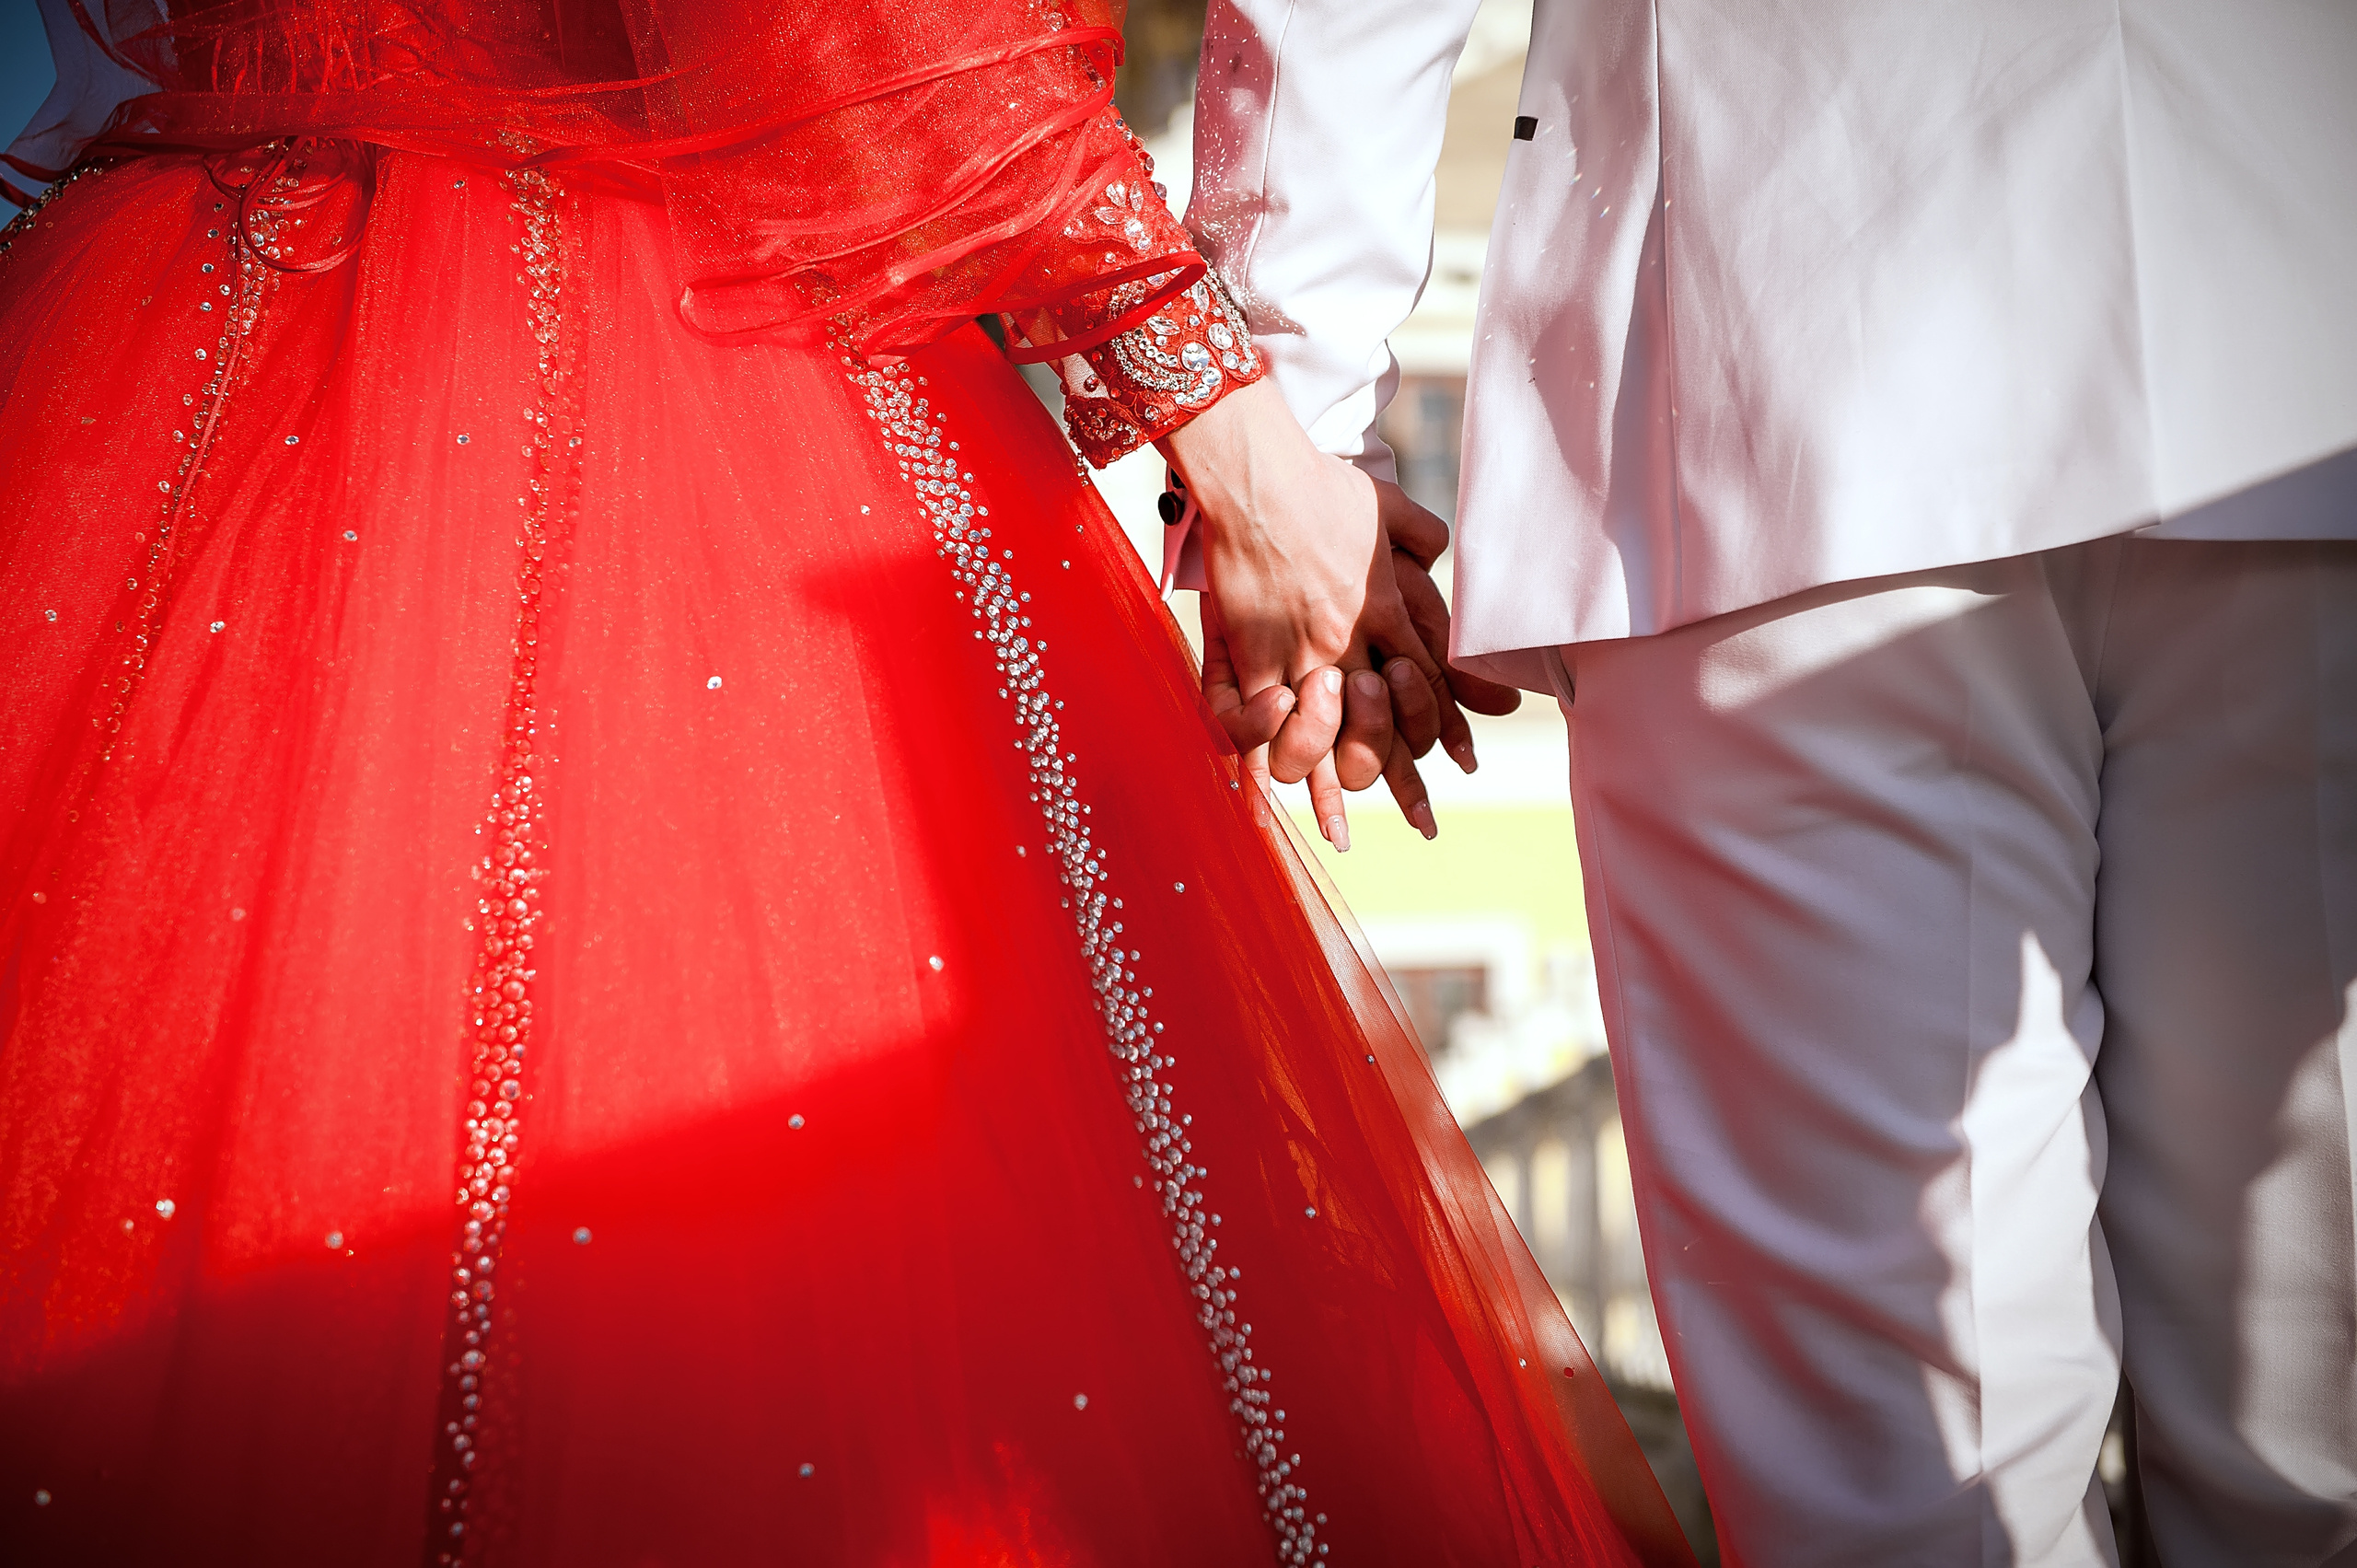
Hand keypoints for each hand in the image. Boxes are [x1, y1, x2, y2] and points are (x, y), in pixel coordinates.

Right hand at [1161, 379, 1472, 844]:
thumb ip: (1418, 534)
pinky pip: (1263, 720)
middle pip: (1386, 722)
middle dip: (1404, 779)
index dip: (1446, 726)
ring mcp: (1302, 650)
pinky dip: (1267, 759)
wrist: (1259, 476)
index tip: (1466, 763)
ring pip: (1328, 733)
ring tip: (1343, 828)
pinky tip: (1270, 798)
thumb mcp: (1387, 504)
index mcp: (1388, 606)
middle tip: (1424, 822)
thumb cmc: (1321, 486)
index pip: (1430, 679)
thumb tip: (1440, 550)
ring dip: (1336, 783)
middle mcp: (1352, 639)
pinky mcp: (1254, 652)